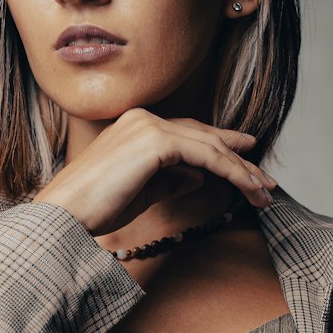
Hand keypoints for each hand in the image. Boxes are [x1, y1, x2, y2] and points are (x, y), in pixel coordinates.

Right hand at [32, 107, 277, 236]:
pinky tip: (247, 187)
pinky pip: (207, 156)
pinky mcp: (156, 141)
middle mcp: (145, 119)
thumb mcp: (144, 190)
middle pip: (205, 137)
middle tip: (265, 181)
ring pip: (211, 146)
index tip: (247, 158)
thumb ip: (172, 178)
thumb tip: (199, 176)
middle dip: (239, 159)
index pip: (189, 133)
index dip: (221, 146)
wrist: (67, 213)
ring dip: (242, 170)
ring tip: (263, 193)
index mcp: (137, 125)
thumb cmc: (97, 206)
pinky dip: (231, 172)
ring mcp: (150, 126)